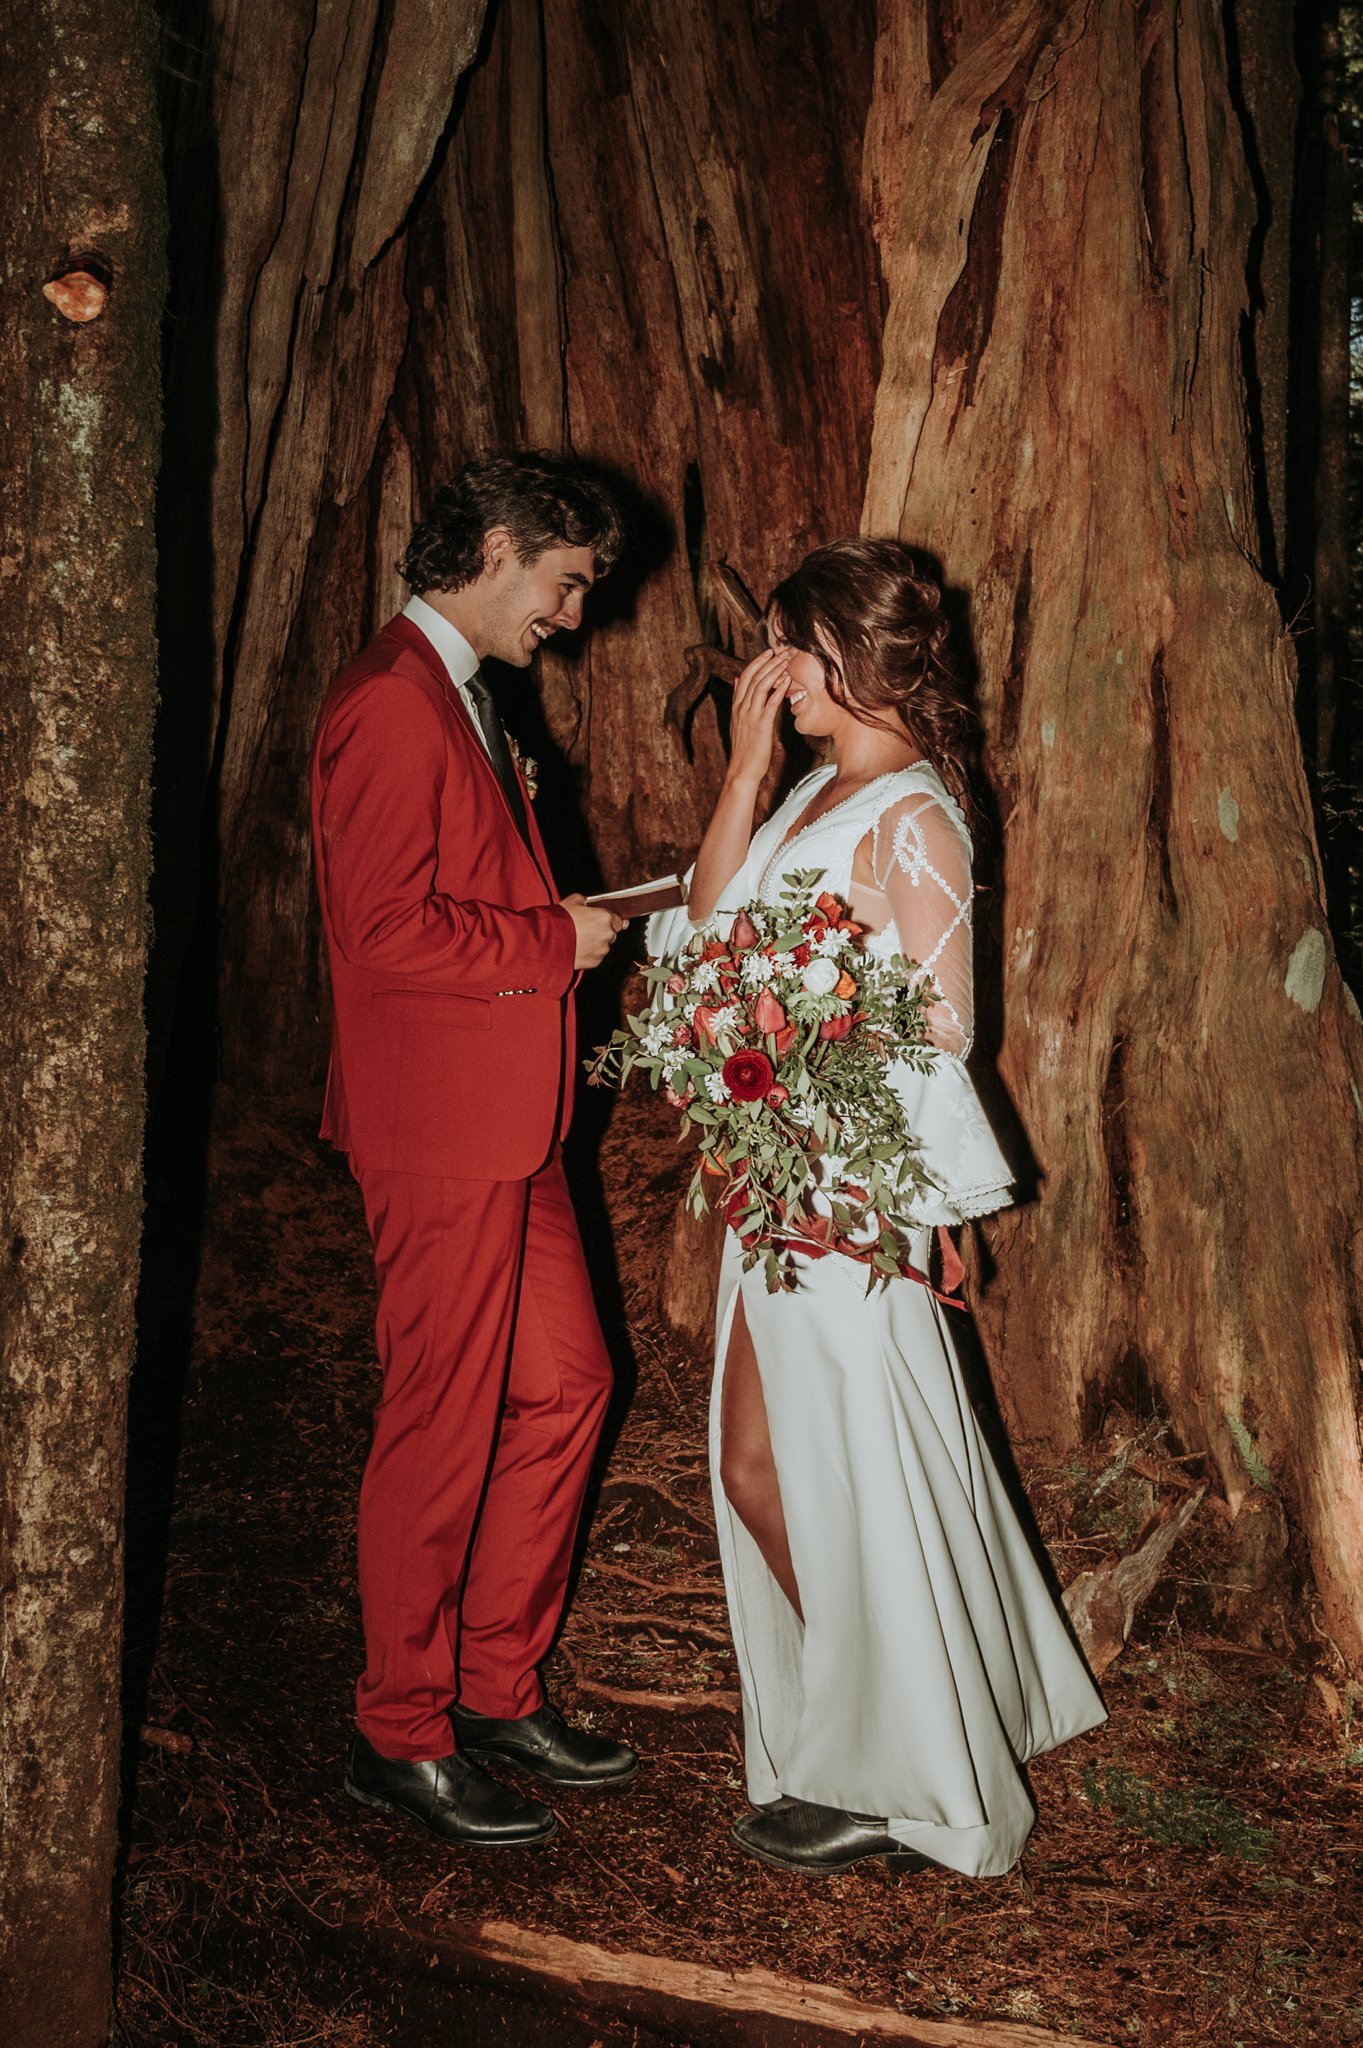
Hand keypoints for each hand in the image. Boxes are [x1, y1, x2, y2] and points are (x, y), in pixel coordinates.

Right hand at [560, 893, 627, 970]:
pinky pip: (596, 957)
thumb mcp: (574, 900)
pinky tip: (577, 948)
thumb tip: (589, 903)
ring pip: (604, 946)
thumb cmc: (561, 919)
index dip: (611, 920)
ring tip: (579, 940)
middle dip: (602, 932)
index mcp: (606, 917)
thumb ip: (588, 901)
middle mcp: (608, 934)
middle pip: (612, 934)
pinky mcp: (595, 962)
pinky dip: (589, 953)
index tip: (603, 921)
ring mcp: (602, 950)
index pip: (619, 920)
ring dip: (596, 943)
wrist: (549, 940)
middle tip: (586, 930)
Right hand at [726, 646, 790, 788]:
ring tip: (786, 660)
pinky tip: (787, 681)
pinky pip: (769, 704)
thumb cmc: (745, 747)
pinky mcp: (760, 726)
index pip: (745, 676)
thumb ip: (739, 699)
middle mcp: (741, 708)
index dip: (757, 662)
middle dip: (768, 662)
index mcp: (737, 705)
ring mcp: (750, 716)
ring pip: (761, 686)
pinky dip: (778, 690)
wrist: (742, 769)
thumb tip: (737, 679)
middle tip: (782, 650)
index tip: (769, 652)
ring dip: (775, 671)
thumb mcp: (738, 720)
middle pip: (754, 677)